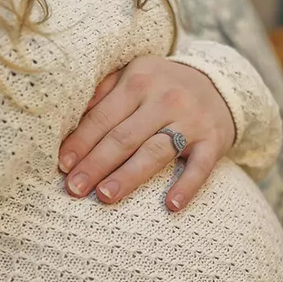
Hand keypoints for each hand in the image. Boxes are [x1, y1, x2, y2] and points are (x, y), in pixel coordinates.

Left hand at [58, 56, 235, 210]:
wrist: (219, 84)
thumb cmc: (162, 87)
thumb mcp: (133, 76)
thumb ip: (103, 93)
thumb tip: (68, 122)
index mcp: (138, 80)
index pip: (102, 116)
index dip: (81, 142)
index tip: (63, 166)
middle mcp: (165, 98)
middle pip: (124, 137)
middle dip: (96, 164)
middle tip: (75, 189)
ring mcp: (191, 120)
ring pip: (155, 152)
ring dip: (129, 176)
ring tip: (106, 196)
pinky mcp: (213, 140)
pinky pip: (200, 167)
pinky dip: (187, 186)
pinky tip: (171, 205)